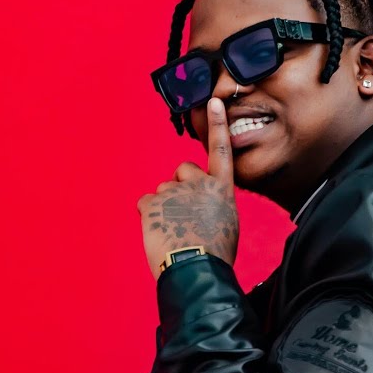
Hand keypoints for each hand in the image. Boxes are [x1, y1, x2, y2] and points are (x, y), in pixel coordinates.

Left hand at [138, 97, 238, 279]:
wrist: (198, 270)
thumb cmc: (216, 254)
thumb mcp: (227, 224)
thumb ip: (215, 204)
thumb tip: (202, 205)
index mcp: (222, 189)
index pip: (220, 150)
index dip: (217, 125)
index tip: (213, 102)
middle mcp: (199, 184)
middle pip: (183, 170)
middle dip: (180, 185)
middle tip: (183, 212)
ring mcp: (174, 192)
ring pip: (163, 191)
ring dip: (164, 206)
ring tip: (173, 231)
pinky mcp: (152, 203)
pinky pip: (145, 203)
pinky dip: (148, 216)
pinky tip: (159, 232)